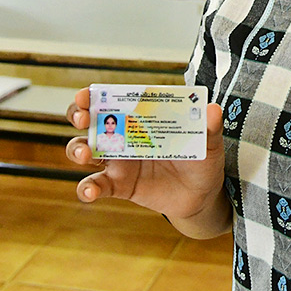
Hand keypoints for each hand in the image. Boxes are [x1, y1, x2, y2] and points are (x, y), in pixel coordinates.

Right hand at [65, 87, 226, 221]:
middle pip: (90, 121)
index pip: (114, 100)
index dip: (94, 95)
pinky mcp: (119, 186)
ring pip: (85, 151)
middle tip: (83, 117)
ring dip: (77, 149)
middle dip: (78, 115)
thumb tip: (213, 109)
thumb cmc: (202, 160)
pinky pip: (97, 185)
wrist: (202, 195)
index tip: (86, 94)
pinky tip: (90, 190)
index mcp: (143, 118)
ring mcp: (119, 162)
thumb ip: (210, 127)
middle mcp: (125, 136)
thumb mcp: (209, 142)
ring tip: (85, 153)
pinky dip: (88, 188)